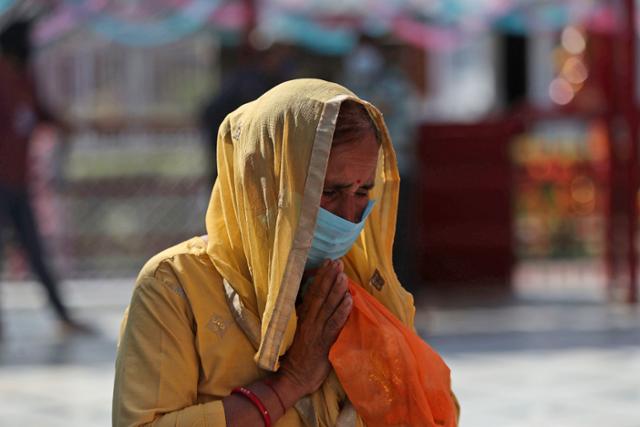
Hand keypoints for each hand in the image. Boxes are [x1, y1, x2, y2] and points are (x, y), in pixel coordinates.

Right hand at [278, 260, 351, 396]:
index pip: (312, 292)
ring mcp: (317, 331)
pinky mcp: (325, 342)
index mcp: (302, 316)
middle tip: (338, 263)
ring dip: (337, 290)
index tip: (328, 262)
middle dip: (330, 277)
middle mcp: (309, 320)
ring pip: (328, 306)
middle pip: (321, 295)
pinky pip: (335, 324)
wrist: (294, 377)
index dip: (321, 276)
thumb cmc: (296, 354)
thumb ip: (305, 314)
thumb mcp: (298, 329)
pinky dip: (342, 311)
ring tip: (344, 276)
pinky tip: (349, 300)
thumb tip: (313, 297)